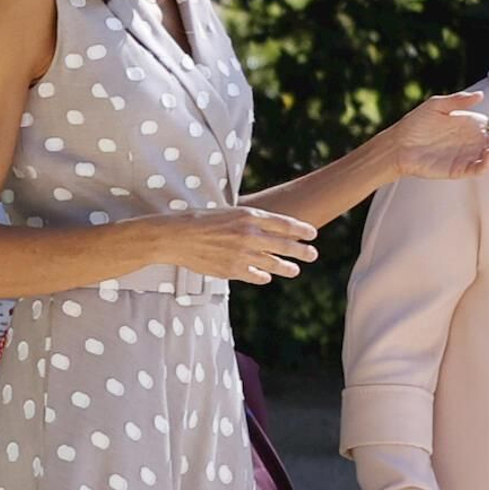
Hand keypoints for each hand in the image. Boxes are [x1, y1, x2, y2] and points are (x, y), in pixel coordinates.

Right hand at [167, 205, 317, 284]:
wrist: (176, 236)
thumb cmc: (198, 220)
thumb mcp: (227, 211)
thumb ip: (247, 220)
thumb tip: (265, 226)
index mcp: (249, 216)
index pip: (285, 224)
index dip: (301, 230)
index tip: (312, 234)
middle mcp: (250, 235)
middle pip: (285, 245)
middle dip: (302, 251)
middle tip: (313, 254)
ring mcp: (242, 254)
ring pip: (273, 263)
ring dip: (287, 267)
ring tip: (295, 270)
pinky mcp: (232, 270)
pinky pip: (255, 275)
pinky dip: (263, 276)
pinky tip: (267, 277)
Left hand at [391, 92, 488, 182]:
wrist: (399, 144)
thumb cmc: (418, 123)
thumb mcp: (438, 105)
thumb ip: (459, 100)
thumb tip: (481, 96)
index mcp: (476, 125)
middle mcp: (477, 141)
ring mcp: (470, 156)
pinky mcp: (459, 169)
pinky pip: (477, 168)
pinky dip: (486, 163)